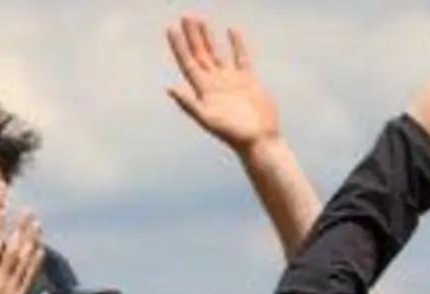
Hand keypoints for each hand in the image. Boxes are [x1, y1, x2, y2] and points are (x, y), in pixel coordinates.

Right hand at [0, 213, 44, 293]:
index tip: (2, 212)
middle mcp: (2, 285)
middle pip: (15, 252)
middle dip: (21, 230)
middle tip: (27, 212)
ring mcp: (13, 293)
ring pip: (26, 262)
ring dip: (32, 241)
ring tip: (37, 224)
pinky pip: (31, 276)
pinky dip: (36, 261)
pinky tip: (40, 249)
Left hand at [165, 16, 279, 154]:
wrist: (260, 141)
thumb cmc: (234, 135)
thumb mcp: (208, 119)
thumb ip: (189, 104)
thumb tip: (169, 88)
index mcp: (203, 91)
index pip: (187, 62)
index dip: (179, 46)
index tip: (171, 28)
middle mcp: (215, 84)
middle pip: (200, 54)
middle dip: (192, 36)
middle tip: (186, 16)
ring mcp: (231, 81)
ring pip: (216, 53)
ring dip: (208, 37)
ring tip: (200, 20)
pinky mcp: (248, 81)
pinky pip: (240, 57)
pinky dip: (236, 44)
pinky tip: (232, 31)